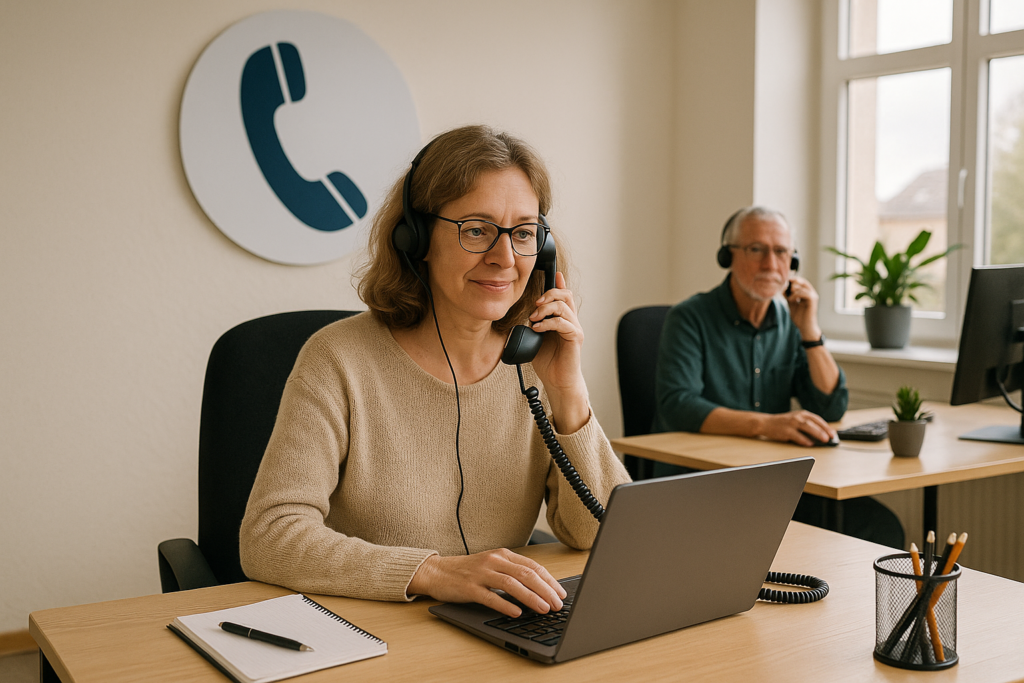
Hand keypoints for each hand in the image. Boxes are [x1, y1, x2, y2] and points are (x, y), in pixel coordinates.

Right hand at [407, 549, 566, 617]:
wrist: (438, 572)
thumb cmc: (468, 572)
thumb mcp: (493, 566)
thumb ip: (513, 573)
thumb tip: (540, 588)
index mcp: (503, 554)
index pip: (533, 566)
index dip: (550, 580)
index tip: (561, 594)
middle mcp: (494, 561)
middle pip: (526, 574)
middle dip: (545, 590)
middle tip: (557, 604)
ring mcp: (481, 573)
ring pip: (511, 584)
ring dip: (530, 597)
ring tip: (543, 609)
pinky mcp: (469, 587)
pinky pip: (490, 596)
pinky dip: (505, 605)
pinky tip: (516, 613)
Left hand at [528, 272, 589, 431]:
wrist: (557, 381)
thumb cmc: (547, 361)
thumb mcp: (535, 337)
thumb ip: (533, 323)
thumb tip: (524, 315)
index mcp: (562, 318)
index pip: (563, 295)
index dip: (558, 282)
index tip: (553, 272)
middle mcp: (571, 320)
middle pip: (565, 294)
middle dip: (548, 294)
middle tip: (534, 303)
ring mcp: (575, 328)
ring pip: (563, 306)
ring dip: (545, 309)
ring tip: (533, 318)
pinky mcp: (575, 338)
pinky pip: (563, 323)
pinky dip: (548, 323)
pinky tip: (537, 328)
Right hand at [760, 410, 835, 446]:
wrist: (766, 423)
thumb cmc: (783, 423)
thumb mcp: (796, 420)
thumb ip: (807, 425)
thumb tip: (821, 435)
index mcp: (802, 413)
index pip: (817, 419)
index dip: (826, 426)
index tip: (833, 433)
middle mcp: (797, 417)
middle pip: (814, 423)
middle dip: (824, 430)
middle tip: (831, 437)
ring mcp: (791, 423)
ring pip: (807, 427)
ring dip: (817, 433)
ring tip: (824, 440)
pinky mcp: (786, 431)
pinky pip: (797, 436)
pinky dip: (804, 440)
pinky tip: (810, 443)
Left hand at [785, 276, 821, 340]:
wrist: (804, 327)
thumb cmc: (799, 317)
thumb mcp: (791, 305)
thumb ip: (788, 297)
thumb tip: (783, 288)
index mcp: (806, 294)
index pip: (801, 282)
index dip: (794, 280)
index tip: (785, 281)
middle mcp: (811, 294)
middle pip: (803, 282)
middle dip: (794, 282)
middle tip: (786, 285)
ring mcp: (813, 297)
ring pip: (803, 287)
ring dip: (793, 291)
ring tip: (788, 298)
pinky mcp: (813, 301)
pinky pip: (804, 293)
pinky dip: (796, 295)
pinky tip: (790, 300)